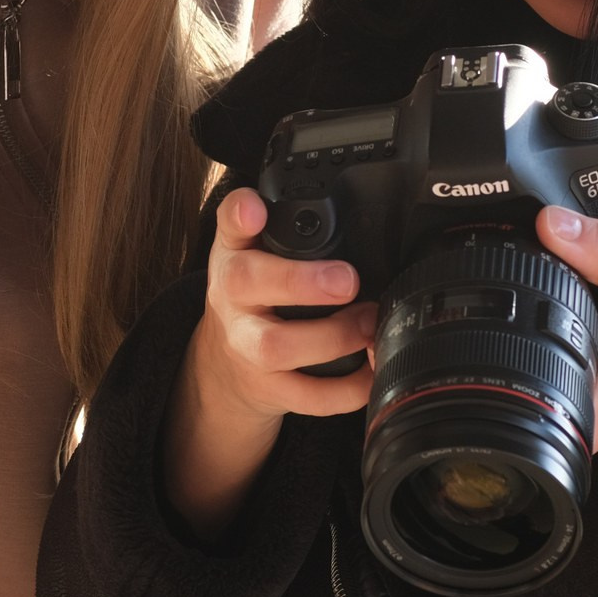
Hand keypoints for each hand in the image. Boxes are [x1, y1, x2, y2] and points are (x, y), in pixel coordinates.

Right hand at [164, 188, 376, 537]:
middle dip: (300, 281)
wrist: (225, 366)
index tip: (257, 211)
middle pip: (250, 285)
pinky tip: (372, 368)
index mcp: (234, 258)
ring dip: (333, 337)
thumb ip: (277, 221)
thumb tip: (323, 198)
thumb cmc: (253, 298)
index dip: (240, 215)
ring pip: (278, 347)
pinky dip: (347, 389)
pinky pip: (308, 397)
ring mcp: (248, 350)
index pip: (229, 226)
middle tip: (346, 279)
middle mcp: (234, 301)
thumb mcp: (253, 254)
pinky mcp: (270, 391)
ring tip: (371, 322)